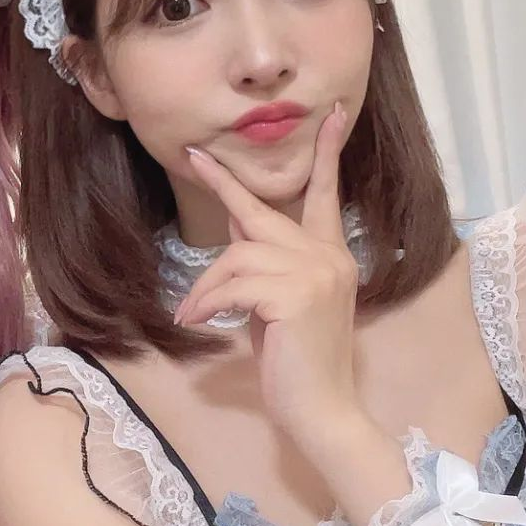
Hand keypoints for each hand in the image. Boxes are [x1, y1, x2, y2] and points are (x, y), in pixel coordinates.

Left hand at [175, 105, 362, 451]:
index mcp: (332, 256)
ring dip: (206, 286)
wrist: (322, 411)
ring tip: (193, 313)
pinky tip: (198, 321)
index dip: (326, 155)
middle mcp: (329, 257)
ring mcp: (315, 274)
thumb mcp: (279, 302)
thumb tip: (237, 223)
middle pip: (262, 214)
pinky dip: (208, 302)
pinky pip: (233, 285)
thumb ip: (266, 262)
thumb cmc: (297, 362)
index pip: (326, 196)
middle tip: (195, 157)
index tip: (331, 114)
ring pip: (237, 255)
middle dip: (224, 186)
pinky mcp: (295, 296)